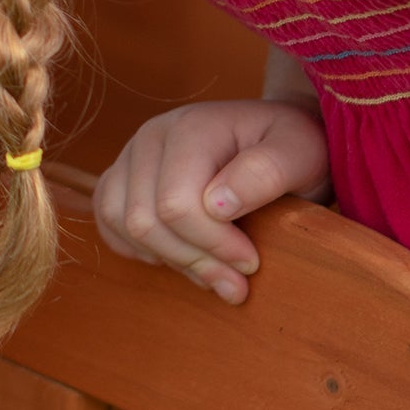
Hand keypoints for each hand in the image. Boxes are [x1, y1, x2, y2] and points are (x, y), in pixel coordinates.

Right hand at [91, 99, 331, 304]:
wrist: (273, 136)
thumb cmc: (291, 148)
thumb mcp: (301, 153)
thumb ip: (267, 172)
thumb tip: (217, 205)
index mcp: (191, 127)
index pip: (177, 204)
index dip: (214, 245)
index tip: (252, 262)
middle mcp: (150, 136)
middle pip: (145, 220)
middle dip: (193, 261)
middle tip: (236, 282)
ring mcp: (131, 155)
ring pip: (122, 223)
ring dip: (168, 259)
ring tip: (211, 272)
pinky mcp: (122, 175)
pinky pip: (108, 221)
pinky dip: (137, 248)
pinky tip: (177, 255)